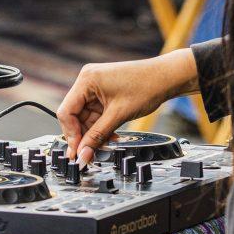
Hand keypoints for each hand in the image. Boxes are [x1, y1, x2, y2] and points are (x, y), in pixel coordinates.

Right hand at [57, 50, 198, 164]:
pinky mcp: (104, 92)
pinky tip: (109, 136)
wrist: (167, 77)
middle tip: (88, 155)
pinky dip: (101, 127)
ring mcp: (95, 87)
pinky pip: (95, 114)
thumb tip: (83, 155)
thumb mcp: (118, 116)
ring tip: (104, 146)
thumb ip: (97, 137)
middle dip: (83, 136)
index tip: (78, 152)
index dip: (71, 135)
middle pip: (74, 116)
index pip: (66, 112)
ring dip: (93, 133)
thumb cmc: (146, 87)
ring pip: (85, 117)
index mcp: (86, 80)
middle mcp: (87, 81)